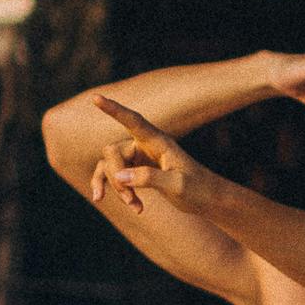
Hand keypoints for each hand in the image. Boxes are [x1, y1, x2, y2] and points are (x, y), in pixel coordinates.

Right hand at [89, 98, 220, 216]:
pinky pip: (115, 176)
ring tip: (135, 206)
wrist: (208, 200)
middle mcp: (145, 145)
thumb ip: (149, 178)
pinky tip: (123, 205)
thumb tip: (119, 176)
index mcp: (158, 141)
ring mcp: (139, 158)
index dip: (114, 109)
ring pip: (110, 166)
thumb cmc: (199, 189)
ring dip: (117, 188)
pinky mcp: (137, 171)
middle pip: (112, 151)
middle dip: (115, 177)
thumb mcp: (177, 185)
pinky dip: (117, 192)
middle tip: (131, 200)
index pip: (133, 121)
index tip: (95, 98)